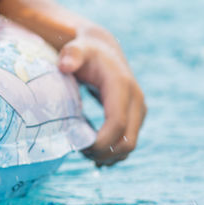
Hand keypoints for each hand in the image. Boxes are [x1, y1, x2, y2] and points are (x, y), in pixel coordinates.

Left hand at [58, 29, 144, 165]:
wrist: (104, 50)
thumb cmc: (86, 52)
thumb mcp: (77, 49)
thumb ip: (71, 54)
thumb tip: (64, 66)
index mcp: (122, 87)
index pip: (117, 124)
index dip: (100, 142)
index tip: (78, 146)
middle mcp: (136, 101)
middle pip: (127, 141)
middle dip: (103, 153)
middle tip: (79, 151)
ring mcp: (139, 111)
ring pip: (129, 146)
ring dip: (108, 155)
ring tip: (83, 150)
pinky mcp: (137, 118)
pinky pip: (128, 143)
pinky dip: (112, 152)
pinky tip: (93, 151)